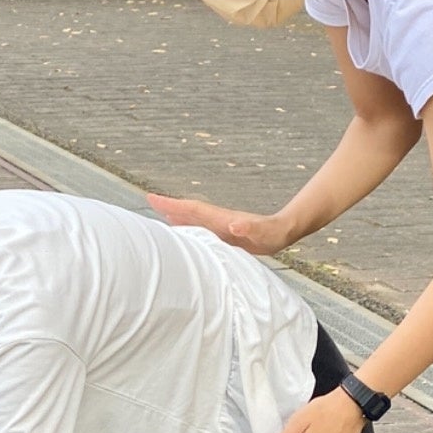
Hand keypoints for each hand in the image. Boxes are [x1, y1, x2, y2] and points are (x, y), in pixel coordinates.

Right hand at [147, 193, 286, 255]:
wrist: (283, 232)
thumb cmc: (273, 233)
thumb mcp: (262, 231)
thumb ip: (248, 227)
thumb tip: (234, 224)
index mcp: (221, 218)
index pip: (192, 208)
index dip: (173, 204)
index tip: (153, 198)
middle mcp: (217, 219)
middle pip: (188, 211)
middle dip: (169, 206)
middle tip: (149, 201)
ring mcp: (219, 226)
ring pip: (192, 219)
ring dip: (176, 215)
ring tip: (158, 215)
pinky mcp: (223, 234)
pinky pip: (200, 228)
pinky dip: (187, 226)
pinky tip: (181, 230)